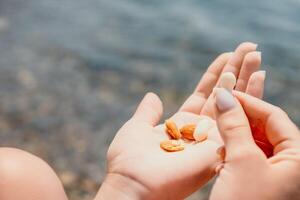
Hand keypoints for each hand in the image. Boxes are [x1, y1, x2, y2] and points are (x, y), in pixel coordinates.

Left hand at [96, 42, 264, 199]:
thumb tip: (153, 95)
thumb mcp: (137, 128)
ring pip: (233, 102)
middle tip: (248, 48)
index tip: (226, 56)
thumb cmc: (130, 159)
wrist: (133, 185)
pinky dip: (247, 97)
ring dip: (245, 78)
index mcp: (181, 125)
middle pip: (222, 95)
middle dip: (235, 71)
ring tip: (254, 53)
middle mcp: (199, 130)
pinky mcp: (218, 146)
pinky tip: (255, 75)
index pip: (204, 95)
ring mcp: (211, 137)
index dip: (215, 76)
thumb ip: (148, 112)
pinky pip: (236, 118)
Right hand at [210, 89, 299, 199]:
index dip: (248, 102)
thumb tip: (223, 94)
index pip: (274, 117)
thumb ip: (234, 125)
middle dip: (240, 117)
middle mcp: (290, 164)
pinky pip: (246, 156)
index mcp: (299, 158)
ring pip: (253, 141)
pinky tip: (219, 150)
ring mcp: (273, 173)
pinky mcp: (257, 181)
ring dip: (233, 133)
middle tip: (217, 107)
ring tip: (216, 128)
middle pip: (264, 128)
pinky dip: (232, 149)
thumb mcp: (241, 161)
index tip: (224, 93)